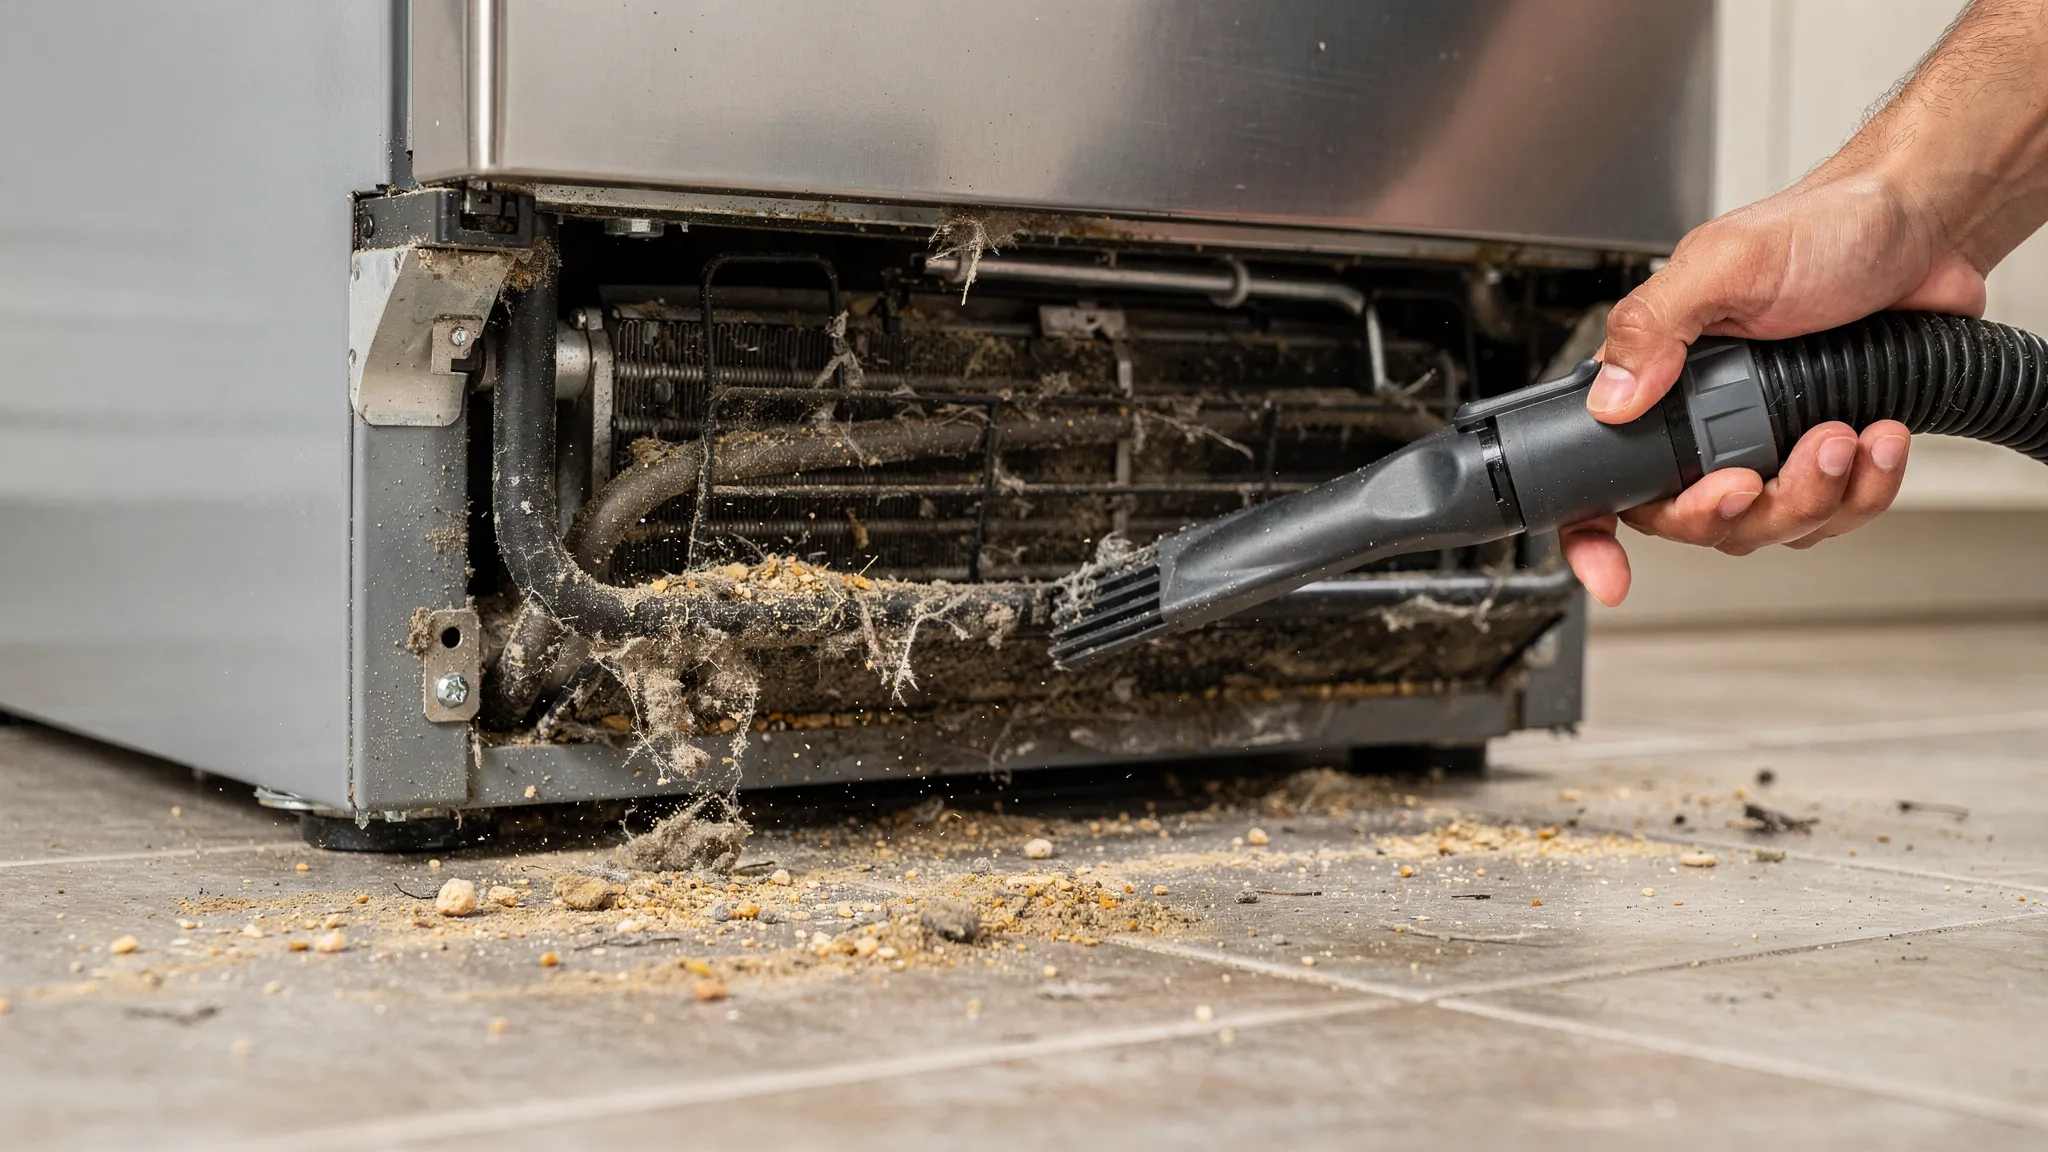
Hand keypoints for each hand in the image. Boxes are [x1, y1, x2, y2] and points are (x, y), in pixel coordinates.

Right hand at [1560, 171, 1983, 605]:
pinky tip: (1881, 438)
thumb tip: (1610, 401)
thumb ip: (1655, 326)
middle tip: (1754, 478)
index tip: (1610, 576)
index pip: (1599, 474)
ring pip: (1768, 525)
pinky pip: (1836, 512)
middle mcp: (1706, 421)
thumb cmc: (1824, 228)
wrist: (1924, 227)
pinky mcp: (1829, 453)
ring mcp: (1769, 442)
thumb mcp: (1723, 263)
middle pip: (1690, 520)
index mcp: (1659, 378)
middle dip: (1730, 511)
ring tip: (1842, 436)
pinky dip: (1867, 487)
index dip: (1593, 535)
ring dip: (1811, 495)